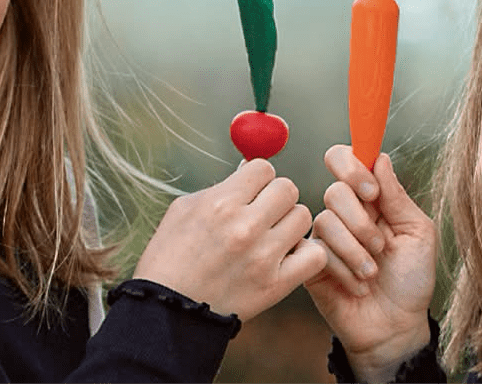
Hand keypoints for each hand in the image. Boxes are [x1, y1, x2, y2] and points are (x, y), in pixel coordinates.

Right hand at [133, 159, 326, 321]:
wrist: (166, 314)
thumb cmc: (170, 256)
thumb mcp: (184, 209)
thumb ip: (221, 187)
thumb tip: (250, 170)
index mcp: (222, 203)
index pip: (264, 167)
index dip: (259, 177)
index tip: (252, 190)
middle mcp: (245, 226)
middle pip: (288, 188)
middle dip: (276, 196)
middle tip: (264, 212)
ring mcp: (263, 257)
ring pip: (303, 216)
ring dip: (290, 222)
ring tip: (272, 236)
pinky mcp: (276, 285)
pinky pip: (315, 255)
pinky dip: (306, 253)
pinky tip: (288, 255)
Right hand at [305, 146, 436, 380]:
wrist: (396, 326)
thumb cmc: (411, 278)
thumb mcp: (418, 233)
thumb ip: (397, 196)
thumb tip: (380, 158)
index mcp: (369, 197)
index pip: (345, 159)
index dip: (351, 166)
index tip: (372, 192)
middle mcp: (345, 211)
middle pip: (335, 190)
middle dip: (361, 221)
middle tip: (381, 246)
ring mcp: (326, 236)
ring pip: (326, 221)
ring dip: (356, 251)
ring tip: (372, 274)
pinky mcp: (312, 261)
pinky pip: (319, 251)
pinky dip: (345, 271)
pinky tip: (358, 286)